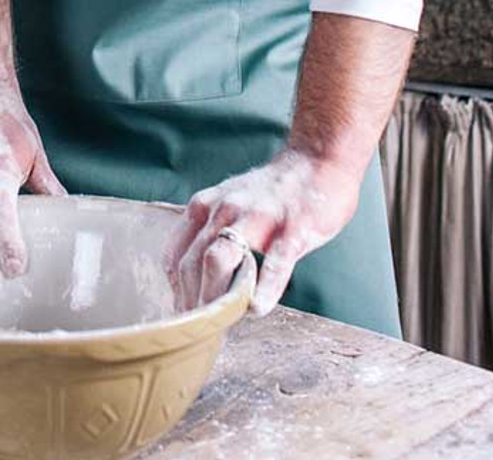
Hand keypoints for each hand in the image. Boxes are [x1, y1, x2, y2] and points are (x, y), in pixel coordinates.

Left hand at [163, 149, 361, 315]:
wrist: (316, 160)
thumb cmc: (273, 192)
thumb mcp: (228, 203)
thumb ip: (210, 234)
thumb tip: (194, 278)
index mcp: (206, 207)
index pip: (177, 256)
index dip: (176, 291)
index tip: (182, 316)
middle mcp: (225, 210)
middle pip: (195, 262)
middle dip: (193, 301)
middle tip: (198, 333)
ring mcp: (259, 218)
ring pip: (223, 259)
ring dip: (216, 296)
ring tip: (219, 326)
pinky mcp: (293, 228)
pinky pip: (275, 261)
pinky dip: (264, 287)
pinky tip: (258, 309)